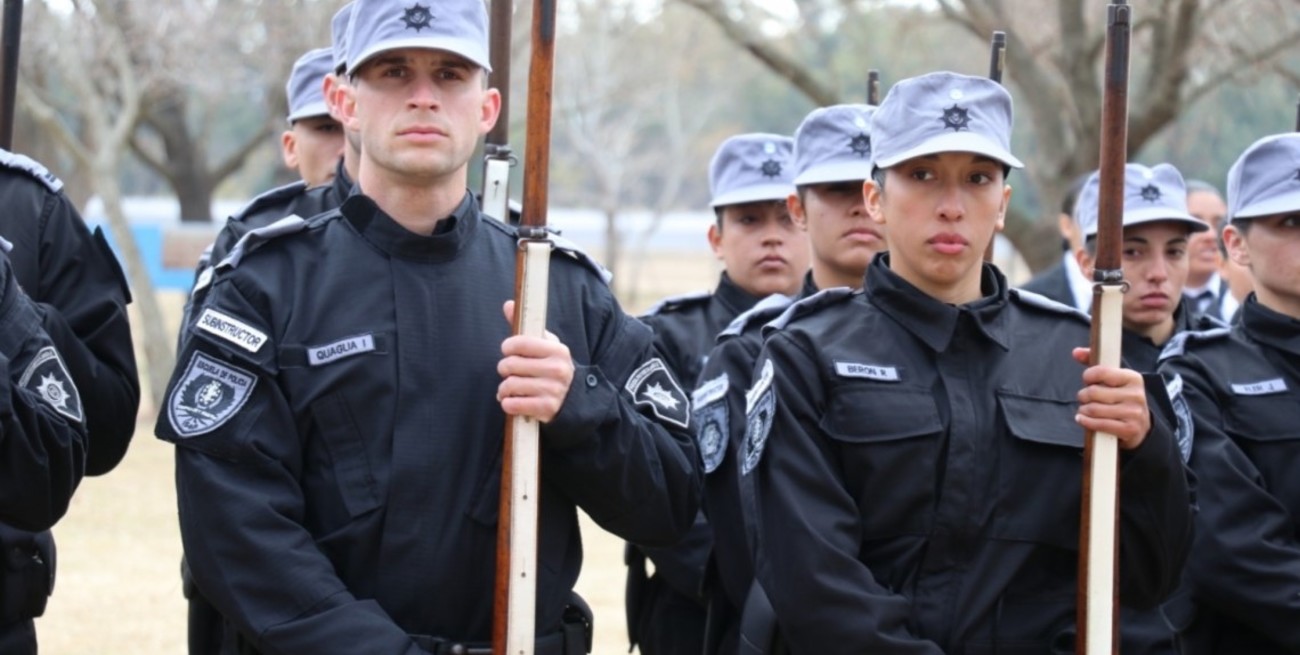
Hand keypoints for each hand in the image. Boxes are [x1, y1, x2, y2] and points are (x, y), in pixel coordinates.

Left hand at [497, 300, 574, 422]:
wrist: (572, 398)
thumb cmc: (551, 366)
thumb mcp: (544, 345)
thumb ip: (524, 326)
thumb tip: (508, 304)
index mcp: (557, 350)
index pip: (520, 343)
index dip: (507, 346)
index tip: (508, 350)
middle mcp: (557, 370)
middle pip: (511, 365)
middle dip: (504, 369)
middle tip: (508, 371)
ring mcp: (553, 390)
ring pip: (509, 385)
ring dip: (504, 388)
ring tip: (509, 388)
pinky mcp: (546, 409)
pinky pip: (513, 405)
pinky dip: (507, 403)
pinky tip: (512, 401)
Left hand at [1072, 348, 1149, 449]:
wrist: (1140, 425)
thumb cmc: (1121, 397)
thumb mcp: (1113, 378)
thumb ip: (1094, 362)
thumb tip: (1076, 352)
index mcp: (1133, 378)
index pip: (1101, 372)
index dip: (1088, 376)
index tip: (1087, 380)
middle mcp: (1136, 394)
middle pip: (1093, 392)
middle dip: (1083, 395)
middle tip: (1085, 397)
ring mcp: (1134, 413)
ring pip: (1094, 409)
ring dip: (1083, 410)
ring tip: (1085, 409)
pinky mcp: (1129, 429)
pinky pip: (1099, 424)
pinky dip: (1086, 421)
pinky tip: (1082, 418)